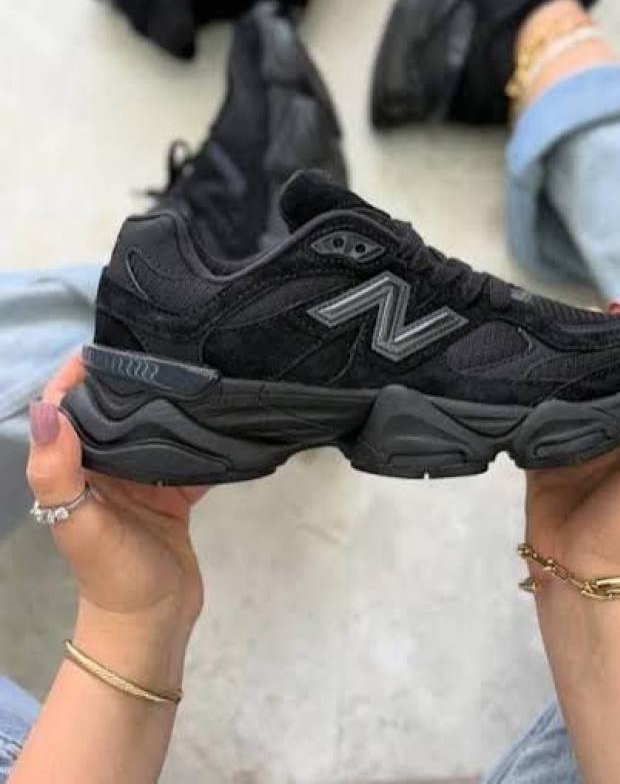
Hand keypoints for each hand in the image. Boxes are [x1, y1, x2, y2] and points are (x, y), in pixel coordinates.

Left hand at [26, 355, 207, 684]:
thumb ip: (57, 471)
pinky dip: (204, 445)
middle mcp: (107, 470)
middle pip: (116, 414)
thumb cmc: (112, 574)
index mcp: (77, 470)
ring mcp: (143, 483)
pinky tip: (223, 421)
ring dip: (170, 409)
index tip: (112, 343)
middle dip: (134, 383)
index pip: (70, 410)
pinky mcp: (175, 497)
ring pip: (155, 433)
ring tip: (198, 374)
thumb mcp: (79, 524)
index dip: (81, 376)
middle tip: (168, 348)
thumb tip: (47, 408)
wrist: (153, 625)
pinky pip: (189, 461)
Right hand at [524, 332, 619, 582]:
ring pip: (571, 382)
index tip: (613, 308)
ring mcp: (577, 430)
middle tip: (566, 313)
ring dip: (560, 357)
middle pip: (608, 366)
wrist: (583, 572)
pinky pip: (536, 406)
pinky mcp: (542, 443)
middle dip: (593, 337)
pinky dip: (529, 386)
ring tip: (539, 330)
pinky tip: (516, 363)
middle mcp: (618, 420)